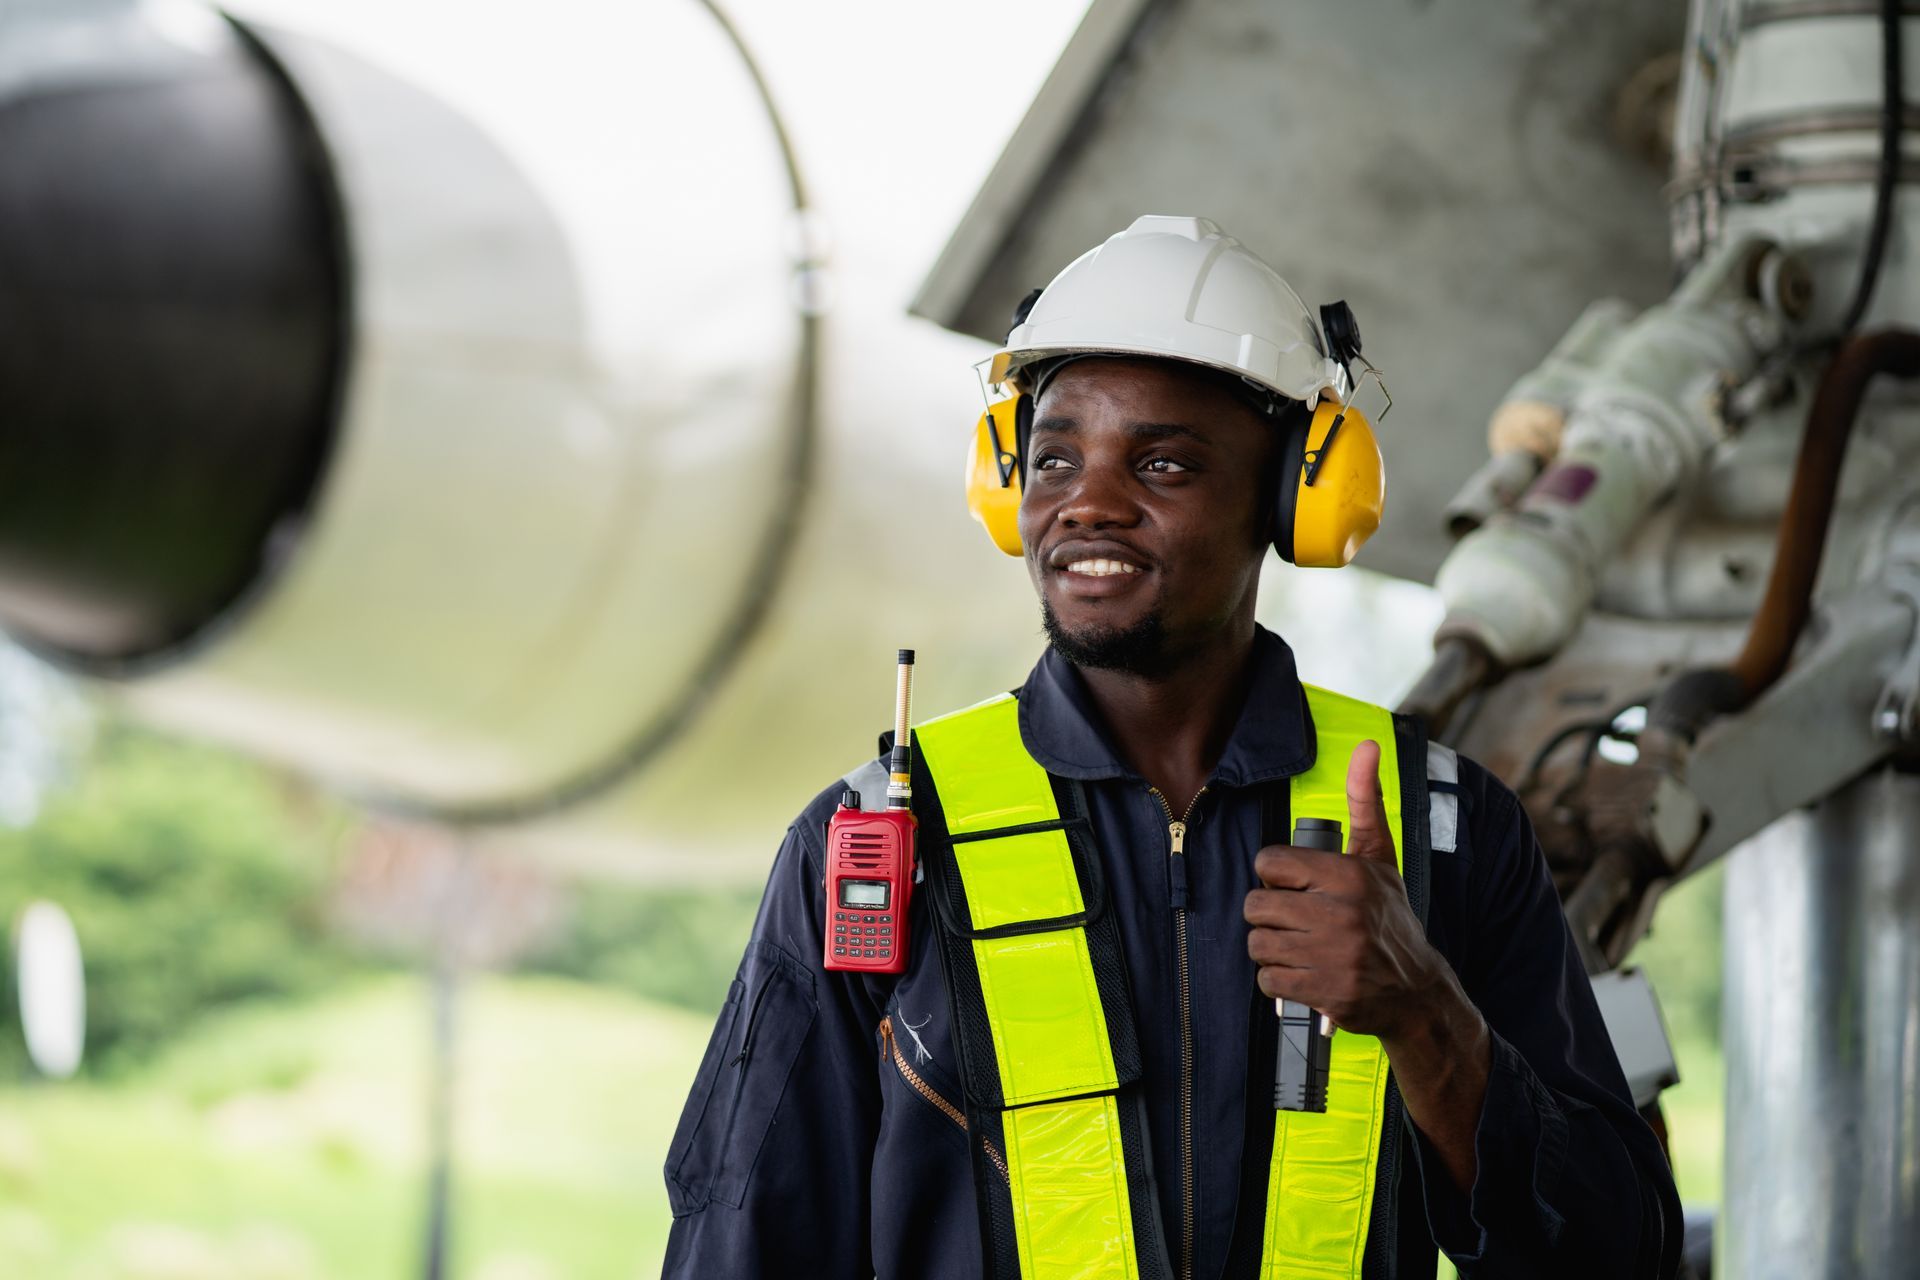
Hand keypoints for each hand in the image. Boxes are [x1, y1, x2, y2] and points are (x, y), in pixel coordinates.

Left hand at [1243, 739, 1449, 1042]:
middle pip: (1256, 906)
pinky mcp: (1328, 992)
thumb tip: (1368, 745)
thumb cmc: (1388, 917)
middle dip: (1268, 915)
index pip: (1268, 863)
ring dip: (1271, 950)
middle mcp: (1343, 912)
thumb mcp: (1380, 857)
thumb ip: (1365, 800)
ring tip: (1296, 947)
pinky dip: (1277, 982)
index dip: (1275, 876)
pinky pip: (1268, 982)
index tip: (1293, 886)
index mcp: (1349, 874)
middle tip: (1292, 921)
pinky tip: (1300, 974)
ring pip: (1258, 945)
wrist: (1415, 990)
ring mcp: (1335, 955)